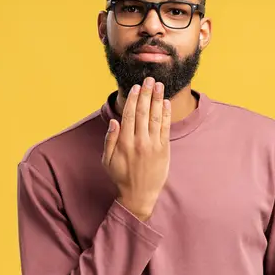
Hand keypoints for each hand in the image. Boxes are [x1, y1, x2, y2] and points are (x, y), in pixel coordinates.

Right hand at [101, 77, 170, 220]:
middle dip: (147, 94)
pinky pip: (166, 128)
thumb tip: (115, 121)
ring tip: (159, 86)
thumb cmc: (121, 176)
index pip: (130, 115)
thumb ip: (110, 140)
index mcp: (124, 143)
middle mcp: (140, 142)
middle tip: (150, 79)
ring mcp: (153, 145)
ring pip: (156, 117)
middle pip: (144, 112)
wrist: (139, 195)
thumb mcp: (107, 160)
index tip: (137, 87)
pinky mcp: (164, 150)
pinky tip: (166, 103)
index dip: (134, 99)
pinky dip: (166, 114)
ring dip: (158, 99)